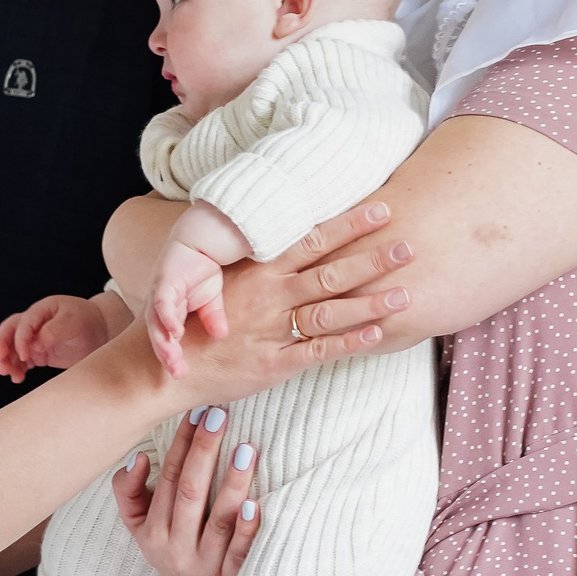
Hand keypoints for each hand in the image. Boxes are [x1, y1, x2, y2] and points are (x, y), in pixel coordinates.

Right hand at [0, 294, 124, 383]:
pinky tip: (17, 377)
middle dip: (2, 346)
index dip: (21, 339)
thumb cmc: (87, 322)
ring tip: (10, 374)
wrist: (100, 332)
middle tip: (2, 361)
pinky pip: (22, 360)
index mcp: (42, 310)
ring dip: (7, 360)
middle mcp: (34, 323)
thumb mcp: (74, 322)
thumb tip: (35, 344)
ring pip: (12, 347)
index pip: (23, 322)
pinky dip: (17, 368)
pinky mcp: (38, 353)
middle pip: (9, 331)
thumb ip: (54, 331)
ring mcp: (35, 338)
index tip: (24, 355)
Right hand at [115, 408, 259, 575]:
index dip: (182, 444)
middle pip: (190, 494)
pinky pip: (239, 554)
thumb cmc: (176, 550)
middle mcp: (175, 548)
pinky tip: (256, 504)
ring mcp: (204, 567)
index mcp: (152, 532)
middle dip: (204, 452)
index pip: (168, 478)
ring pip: (218, 522)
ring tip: (246, 450)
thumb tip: (137, 459)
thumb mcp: (143, 528)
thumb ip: (129, 493)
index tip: (198, 412)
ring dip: (231, 484)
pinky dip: (247, 530)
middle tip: (220, 417)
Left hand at [146, 241, 227, 379]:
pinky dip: (167, 318)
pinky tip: (175, 332)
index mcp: (172, 309)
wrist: (204, 234)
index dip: (173, 356)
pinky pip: (163, 302)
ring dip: (164, 341)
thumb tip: (222, 336)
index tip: (183, 374)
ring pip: (157, 322)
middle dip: (167, 355)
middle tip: (178, 373)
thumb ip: (214, 317)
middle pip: (159, 334)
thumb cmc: (205, 264)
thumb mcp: (213, 297)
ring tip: (173, 359)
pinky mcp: (164, 280)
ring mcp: (160, 291)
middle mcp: (162, 303)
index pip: (168, 338)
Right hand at [162, 203, 412, 412]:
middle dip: (372, 259)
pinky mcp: (275, 363)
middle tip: (410, 245)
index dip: (349, 224)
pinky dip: (348, 343)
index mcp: (260, 270)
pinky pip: (317, 351)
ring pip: (330, 312)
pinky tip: (375, 334)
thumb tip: (297, 243)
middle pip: (330, 272)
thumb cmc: (197, 320)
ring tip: (405, 294)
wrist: (166, 366)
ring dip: (370, 303)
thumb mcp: (226, 281)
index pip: (313, 239)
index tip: (382, 209)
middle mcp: (270, 296)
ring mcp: (274, 330)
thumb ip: (262, 265)